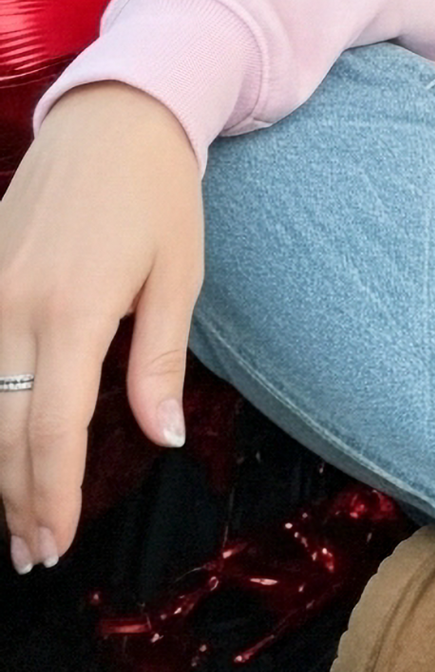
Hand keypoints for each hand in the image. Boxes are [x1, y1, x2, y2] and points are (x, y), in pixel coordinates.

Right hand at [0, 82, 202, 571]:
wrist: (115, 118)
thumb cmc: (159, 195)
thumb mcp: (179, 275)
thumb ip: (160, 363)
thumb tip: (162, 439)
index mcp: (75, 309)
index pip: (50, 429)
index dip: (52, 494)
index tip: (57, 543)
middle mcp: (13, 306)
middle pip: (3, 430)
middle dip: (16, 500)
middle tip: (34, 553)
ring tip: (13, 519)